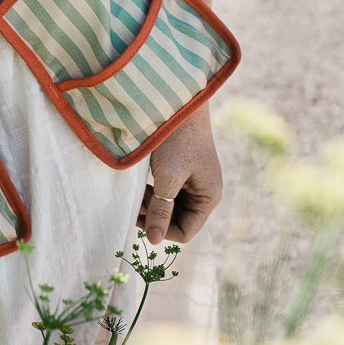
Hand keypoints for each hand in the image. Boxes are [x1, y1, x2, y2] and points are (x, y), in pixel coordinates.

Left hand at [138, 109, 222, 244]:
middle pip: (178, 221)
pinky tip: (142, 183)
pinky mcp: (183, 172)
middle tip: (133, 203)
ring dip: (152, 204)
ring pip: (170, 208)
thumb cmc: (176, 139)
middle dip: (155, 216)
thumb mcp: (168, 177)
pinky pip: (168, 194)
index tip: (137, 217)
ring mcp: (194, 182)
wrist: (178, 102)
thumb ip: (161, 210)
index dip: (162, 230)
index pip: (186, 231)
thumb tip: (154, 241)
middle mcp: (205, 192)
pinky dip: (153, 193)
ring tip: (137, 191)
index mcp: (209, 197)